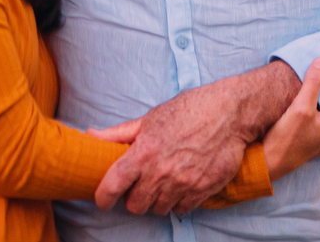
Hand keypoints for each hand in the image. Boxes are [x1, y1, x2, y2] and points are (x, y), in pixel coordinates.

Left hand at [93, 61, 299, 215]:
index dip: (103, 197)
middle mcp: (161, 171)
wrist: (229, 113)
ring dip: (157, 200)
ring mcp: (182, 183)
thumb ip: (119, 133)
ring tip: (163, 183)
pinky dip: (178, 202)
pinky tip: (181, 186)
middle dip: (135, 198)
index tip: (103, 200)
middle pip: (135, 205)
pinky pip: (181, 210)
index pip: (113, 185)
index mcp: (144, 151)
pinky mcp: (202, 190)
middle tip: (141, 185)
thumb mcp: (150, 118)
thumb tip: (90, 134)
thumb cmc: (189, 110)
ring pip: (158, 209)